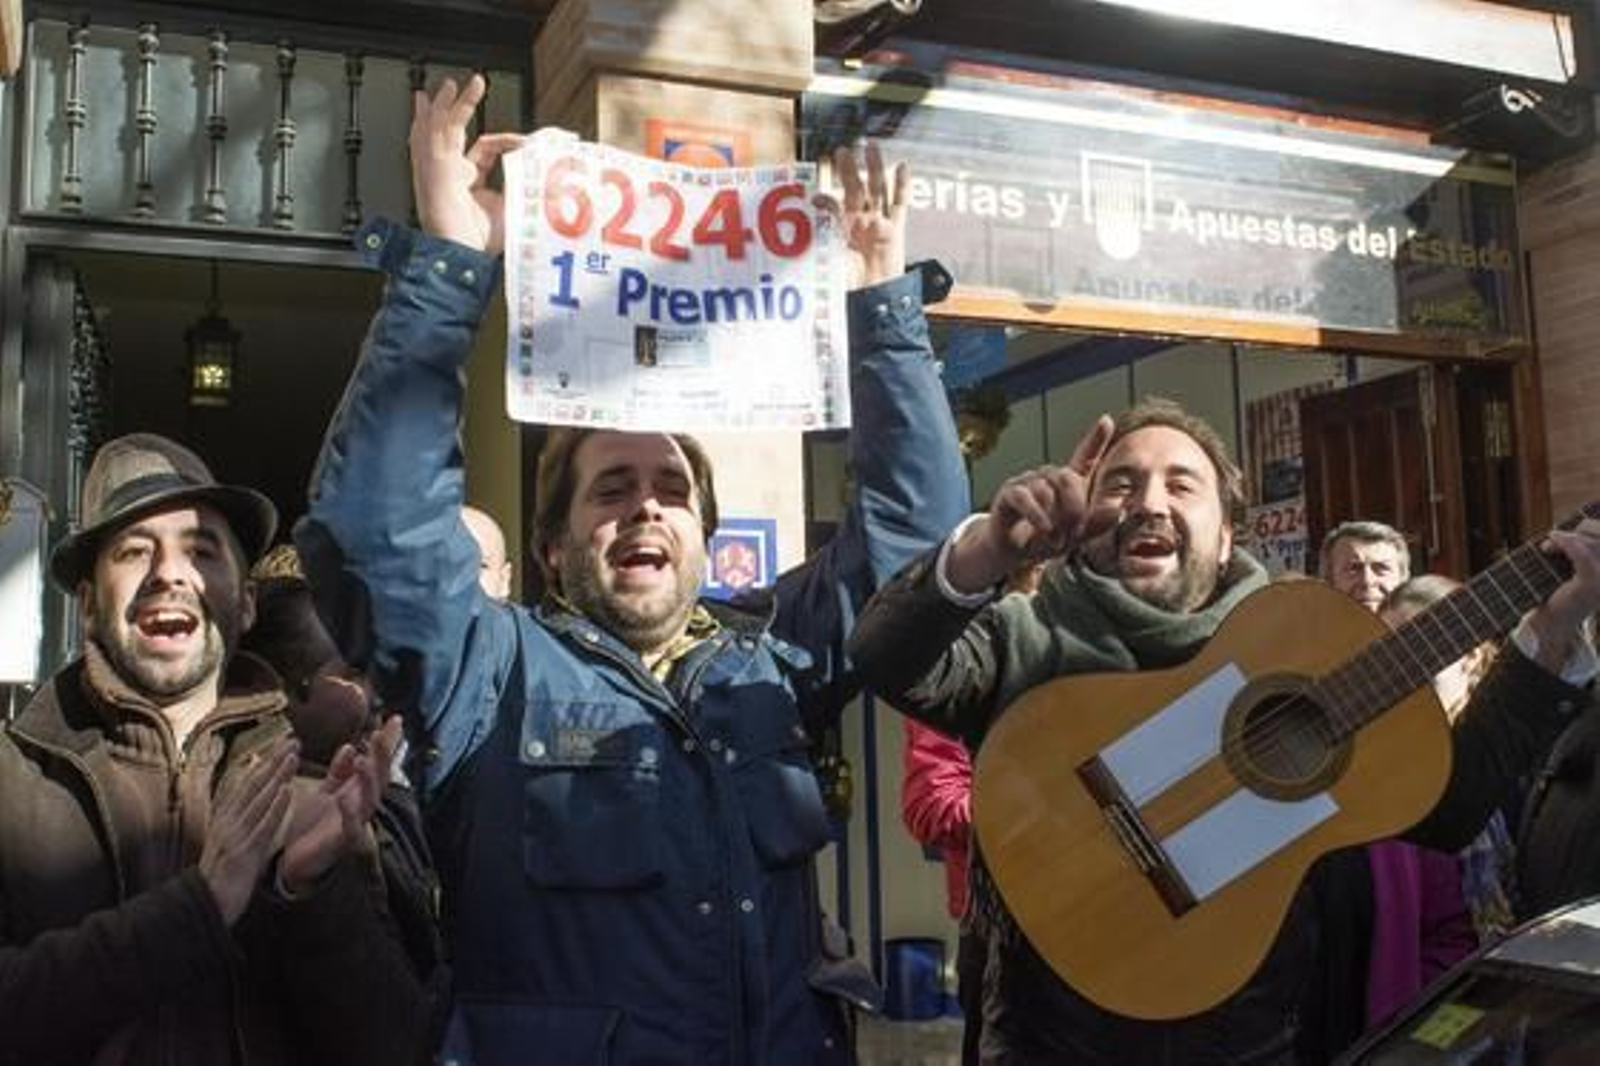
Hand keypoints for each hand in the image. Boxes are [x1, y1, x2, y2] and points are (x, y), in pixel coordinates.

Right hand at [200, 736, 297, 925]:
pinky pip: (263, 826)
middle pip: (253, 785)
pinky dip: (275, 807)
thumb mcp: (227, 841)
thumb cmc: (221, 874)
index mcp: (226, 818)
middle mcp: (229, 821)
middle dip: (274, 761)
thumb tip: (246, 799)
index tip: (282, 743)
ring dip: (277, 776)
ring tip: (293, 756)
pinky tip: (288, 792)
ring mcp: (236, 836)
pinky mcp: (244, 853)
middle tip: (293, 740)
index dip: (265, 763)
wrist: (205, 905)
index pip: (247, 784)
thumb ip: (237, 818)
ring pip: (259, 799)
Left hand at [278, 717, 403, 895]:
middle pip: (379, 776)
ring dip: (368, 780)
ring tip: (363, 760)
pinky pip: (350, 828)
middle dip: (382, 755)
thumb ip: (338, 772)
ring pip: (370, 799)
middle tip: (382, 733)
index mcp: (356, 791)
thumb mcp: (325, 792)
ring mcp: (356, 823)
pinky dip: (349, 814)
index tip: (394, 719)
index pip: (375, 761)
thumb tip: (350, 746)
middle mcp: (361, 805)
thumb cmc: (313, 826)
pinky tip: (345, 799)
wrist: (297, 862)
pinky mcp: (343, 843)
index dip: (385, 742)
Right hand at [410, 75, 523, 253]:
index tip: (529, 141)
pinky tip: (446, 95)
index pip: (484, 150)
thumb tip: (542, 169)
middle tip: (467, 86)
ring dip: (453, 103)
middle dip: (459, 108)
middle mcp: (448, 174)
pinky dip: (442, 112)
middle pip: (452, 132)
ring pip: (442, 127)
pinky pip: (436, 132)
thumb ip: (522, 186)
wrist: (459, 254)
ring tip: (464, 83)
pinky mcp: (432, 167)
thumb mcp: (509, 207)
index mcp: (465, 184)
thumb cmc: (479, 242)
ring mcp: (437, 170)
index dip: (507, 141)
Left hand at [821, 142, 907, 289]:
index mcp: (840, 229)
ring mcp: (878, 224)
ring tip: (872, 146)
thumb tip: (807, 233)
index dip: (826, 200)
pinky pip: (899, 205)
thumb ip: (821, 247)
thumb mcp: (830, 265)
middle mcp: (859, 222)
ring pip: (877, 190)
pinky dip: (902, 186)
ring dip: (875, 168)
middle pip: (855, 190)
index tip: (816, 197)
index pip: (833, 206)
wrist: (874, 300)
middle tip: (843, 151)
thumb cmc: (850, 285)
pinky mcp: (896, 230)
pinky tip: (903, 166)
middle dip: (849, 170)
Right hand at [945, 416, 1116, 593]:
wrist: (1013, 554)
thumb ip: (1095, 525)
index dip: (1095, 439)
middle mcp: (1047, 477)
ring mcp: (1027, 483)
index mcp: (1067, 484)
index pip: (1083, 457)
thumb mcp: (1074, 536)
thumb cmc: (1044, 540)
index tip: (1106, 421)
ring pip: (1046, 490)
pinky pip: (1024, 497)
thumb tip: (1119, 512)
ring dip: (1055, 519)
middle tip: (1073, 533)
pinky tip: (1044, 528)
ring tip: (1056, 540)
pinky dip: (1037, 515)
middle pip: (1067, 477)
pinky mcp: (1008, 493)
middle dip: (1074, 507)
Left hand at [1526, 518, 1599, 670]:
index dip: (1594, 527)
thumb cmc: (1564, 591)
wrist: (1553, 620)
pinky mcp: (1590, 583)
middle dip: (1581, 530)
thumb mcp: (1578, 566)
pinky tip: (1552, 540)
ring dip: (1567, 539)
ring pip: (1591, 543)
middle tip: (1557, 538)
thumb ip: (1583, 548)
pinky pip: (1580, 554)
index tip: (1576, 527)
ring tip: (1548, 548)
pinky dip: (1565, 542)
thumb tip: (1576, 523)